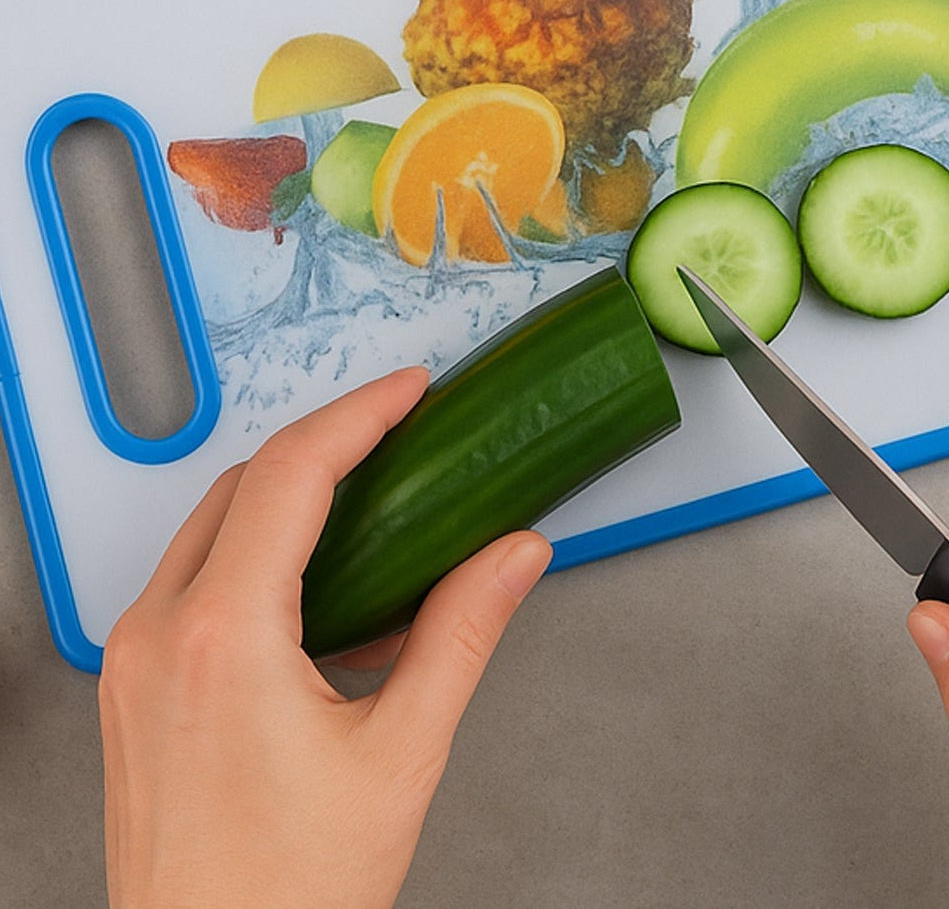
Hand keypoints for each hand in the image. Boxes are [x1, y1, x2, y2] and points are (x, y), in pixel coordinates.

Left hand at [99, 366, 551, 908]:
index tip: (409, 390)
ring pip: (210, 528)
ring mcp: (134, 663)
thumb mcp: (401, 754)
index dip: (359, 415)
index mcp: (222, 638)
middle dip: (326, 446)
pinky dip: (255, 556)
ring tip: (368, 498)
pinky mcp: (133, 689)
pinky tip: (318, 587)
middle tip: (398, 432)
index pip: (290, 475)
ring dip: (288, 498)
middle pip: (243, 485)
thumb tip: (513, 556)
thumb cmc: (289, 894)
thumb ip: (463, 633)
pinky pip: (192, 582)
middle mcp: (159, 637)